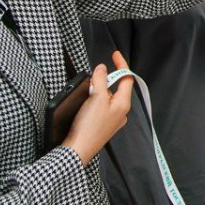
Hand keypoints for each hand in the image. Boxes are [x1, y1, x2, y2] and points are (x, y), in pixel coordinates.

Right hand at [62, 51, 133, 165]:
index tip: (115, 54)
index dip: (121, 65)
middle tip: (94, 76)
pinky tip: (86, 103)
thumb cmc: (89, 126)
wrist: (77, 150)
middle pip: (117, 88)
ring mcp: (112, 120)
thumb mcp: (96, 98)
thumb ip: (100, 80)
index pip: (127, 79)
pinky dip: (95, 100)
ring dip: (99, 90)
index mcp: (123, 104)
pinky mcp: (102, 125)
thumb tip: (102, 69)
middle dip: (106, 79)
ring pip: (108, 97)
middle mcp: (120, 112)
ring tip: (88, 91)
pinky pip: (101, 107)